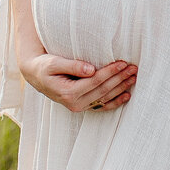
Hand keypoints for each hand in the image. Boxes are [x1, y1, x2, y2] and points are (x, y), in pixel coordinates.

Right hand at [20, 51, 136, 112]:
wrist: (36, 75)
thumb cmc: (44, 66)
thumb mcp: (54, 63)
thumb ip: (72, 66)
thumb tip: (91, 69)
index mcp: (68, 93)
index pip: (95, 81)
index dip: (110, 72)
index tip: (123, 63)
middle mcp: (74, 103)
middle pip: (103, 90)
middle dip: (119, 79)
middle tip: (134, 68)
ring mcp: (79, 107)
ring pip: (105, 98)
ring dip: (121, 88)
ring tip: (134, 77)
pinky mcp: (82, 106)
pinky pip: (102, 106)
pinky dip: (115, 101)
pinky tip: (127, 95)